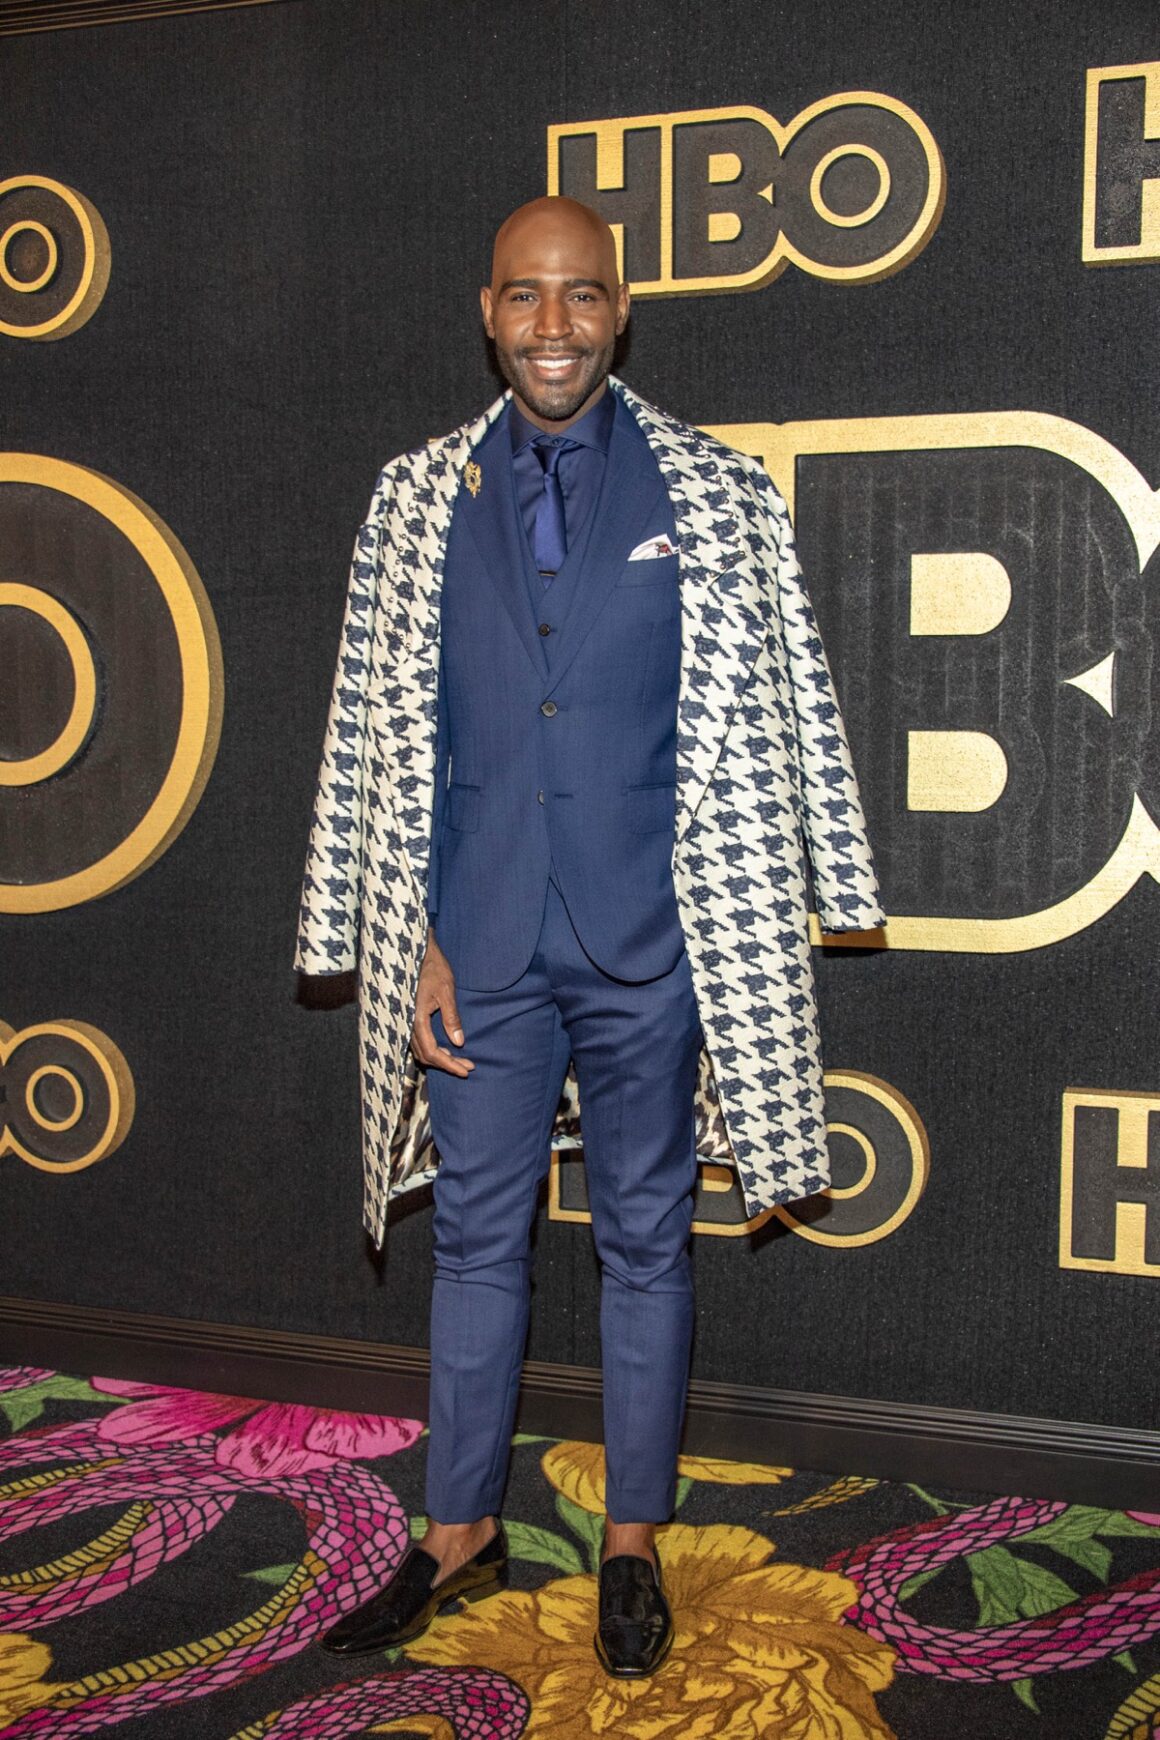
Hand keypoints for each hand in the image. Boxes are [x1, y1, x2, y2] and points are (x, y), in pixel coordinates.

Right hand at [411, 931, 474, 1076]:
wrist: (417, 952)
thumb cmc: (433, 968)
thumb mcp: (446, 991)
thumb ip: (451, 1017)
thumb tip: (458, 1043)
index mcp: (416, 1018)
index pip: (432, 1052)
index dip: (449, 1065)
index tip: (466, 1070)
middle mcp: (408, 1024)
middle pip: (426, 1056)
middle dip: (447, 1064)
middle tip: (467, 1066)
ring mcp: (406, 1021)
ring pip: (420, 1050)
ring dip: (439, 1058)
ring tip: (459, 1059)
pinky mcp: (408, 1018)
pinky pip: (418, 1042)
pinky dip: (432, 1049)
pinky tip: (445, 1047)